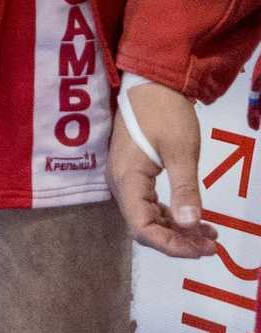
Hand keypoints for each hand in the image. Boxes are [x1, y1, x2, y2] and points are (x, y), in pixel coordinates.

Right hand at [115, 78, 220, 258]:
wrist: (151, 83)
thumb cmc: (165, 113)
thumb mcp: (181, 151)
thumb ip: (185, 189)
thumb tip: (191, 224)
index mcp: (127, 179)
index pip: (142, 227)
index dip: (171, 245)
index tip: (202, 249)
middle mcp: (120, 183)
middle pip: (144, 226)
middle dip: (178, 240)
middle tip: (212, 244)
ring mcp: (126, 178)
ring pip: (148, 217)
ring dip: (177, 230)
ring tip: (210, 235)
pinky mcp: (134, 173)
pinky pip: (150, 204)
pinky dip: (172, 215)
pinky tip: (195, 217)